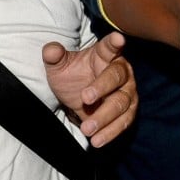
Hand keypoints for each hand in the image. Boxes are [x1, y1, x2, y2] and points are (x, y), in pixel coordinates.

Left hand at [43, 32, 136, 146]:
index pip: (110, 47)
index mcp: (105, 55)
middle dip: (102, 88)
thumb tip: (50, 49)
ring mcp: (128, 90)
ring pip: (122, 102)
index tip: (117, 39)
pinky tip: (98, 140)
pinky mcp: (129, 109)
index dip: (114, 42)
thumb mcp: (60, 67)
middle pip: (117, 76)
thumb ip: (55, 57)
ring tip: (87, 128)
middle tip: (85, 99)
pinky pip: (125, 121)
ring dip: (105, 116)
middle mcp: (122, 70)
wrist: (81, 97)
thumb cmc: (74, 76)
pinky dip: (111, 131)